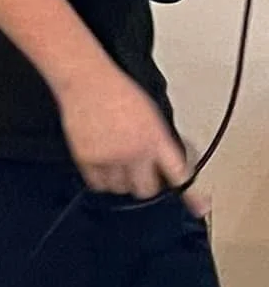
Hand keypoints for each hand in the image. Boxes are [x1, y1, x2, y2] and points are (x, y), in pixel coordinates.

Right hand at [57, 59, 189, 199]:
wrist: (86, 79)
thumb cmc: (117, 90)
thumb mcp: (150, 113)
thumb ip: (159, 141)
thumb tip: (164, 166)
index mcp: (155, 138)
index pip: (179, 174)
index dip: (191, 195)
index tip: (200, 208)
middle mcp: (135, 152)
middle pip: (147, 190)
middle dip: (144, 183)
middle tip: (138, 171)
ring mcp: (111, 157)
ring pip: (120, 189)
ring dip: (120, 180)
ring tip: (114, 159)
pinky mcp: (88, 159)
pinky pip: (98, 184)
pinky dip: (100, 178)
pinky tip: (100, 162)